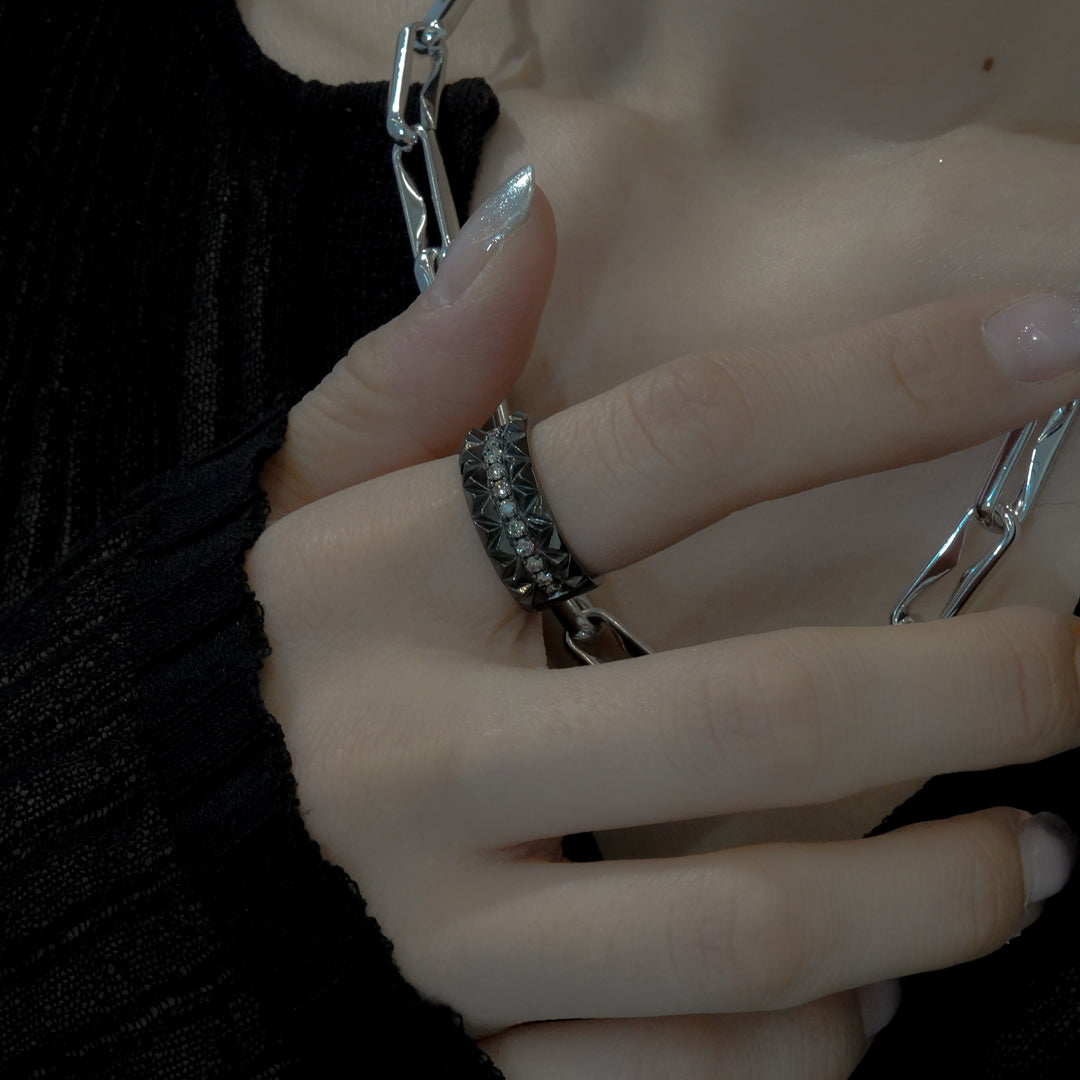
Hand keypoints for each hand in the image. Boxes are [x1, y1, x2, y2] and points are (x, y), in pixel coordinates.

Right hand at [246, 170, 1079, 1076]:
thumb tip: (531, 204)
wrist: (218, 839)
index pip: (672, 449)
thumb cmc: (326, 639)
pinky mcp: (492, 1050)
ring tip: (1045, 850)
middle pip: (748, 718)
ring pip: (748, 934)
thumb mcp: (335, 486)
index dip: (881, 383)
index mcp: (382, 581)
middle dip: (968, 688)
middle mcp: (408, 760)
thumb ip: (424, 362)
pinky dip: (821, 1036)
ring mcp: (451, 931)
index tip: (1047, 346)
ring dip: (941, 895)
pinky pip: (699, 1070)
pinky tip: (868, 980)